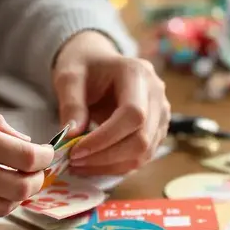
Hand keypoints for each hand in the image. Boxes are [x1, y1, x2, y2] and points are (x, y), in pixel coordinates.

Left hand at [51, 31, 170, 174]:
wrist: (99, 63)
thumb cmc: (84, 67)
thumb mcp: (68, 77)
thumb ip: (71, 103)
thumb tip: (73, 136)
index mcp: (137, 74)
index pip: (132, 114)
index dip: (105, 138)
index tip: (76, 151)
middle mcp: (157, 94)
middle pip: (142, 138)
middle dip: (106, 157)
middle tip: (74, 162)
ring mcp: (161, 114)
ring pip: (144, 153)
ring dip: (111, 166)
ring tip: (80, 165)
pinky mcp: (157, 130)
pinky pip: (141, 156)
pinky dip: (117, 166)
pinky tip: (93, 164)